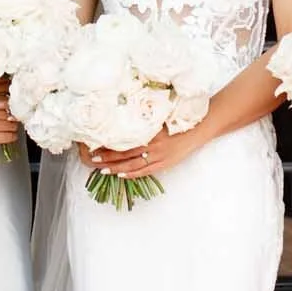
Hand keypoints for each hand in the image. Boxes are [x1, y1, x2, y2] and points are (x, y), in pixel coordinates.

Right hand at [0, 90, 16, 153]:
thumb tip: (10, 102)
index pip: (10, 100)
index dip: (13, 106)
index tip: (14, 109)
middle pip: (13, 113)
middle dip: (14, 117)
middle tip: (12, 120)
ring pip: (13, 125)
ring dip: (12, 128)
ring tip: (7, 128)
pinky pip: (10, 136)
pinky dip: (11, 137)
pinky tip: (7, 135)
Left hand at [82, 121, 207, 178]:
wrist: (199, 126)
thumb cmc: (179, 117)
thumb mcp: (160, 115)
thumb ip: (144, 118)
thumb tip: (125, 117)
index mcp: (148, 130)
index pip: (124, 139)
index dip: (109, 143)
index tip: (95, 143)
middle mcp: (151, 144)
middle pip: (124, 153)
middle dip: (107, 157)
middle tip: (92, 159)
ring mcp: (158, 156)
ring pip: (132, 165)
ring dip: (116, 168)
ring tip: (102, 170)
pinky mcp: (165, 163)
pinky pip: (145, 171)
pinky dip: (132, 175)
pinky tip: (121, 175)